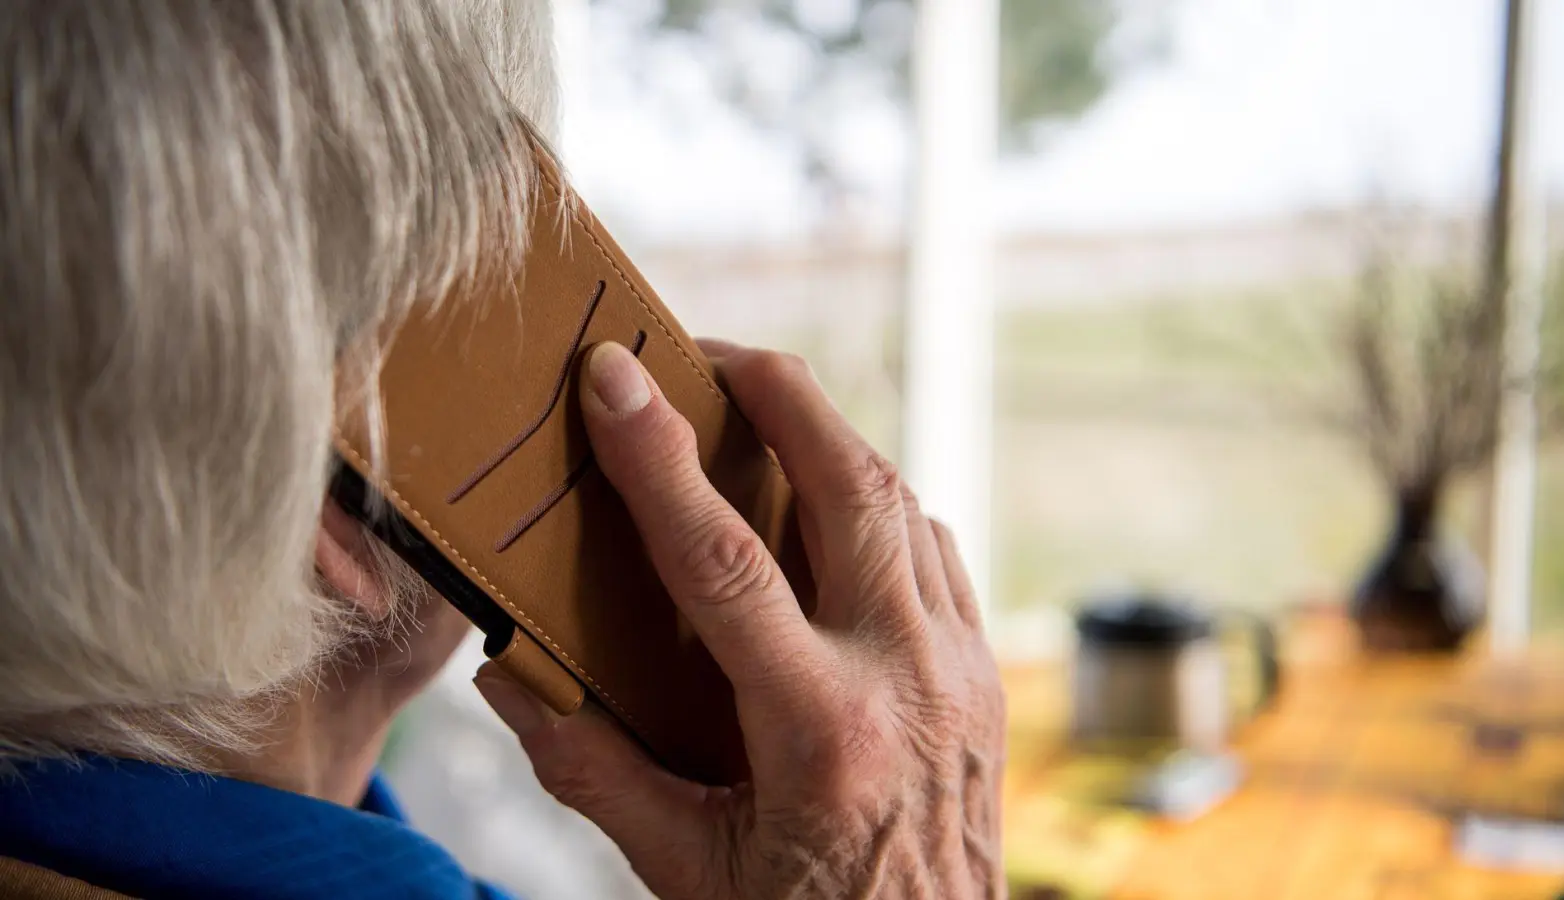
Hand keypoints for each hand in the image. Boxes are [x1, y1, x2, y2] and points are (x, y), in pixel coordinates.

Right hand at [474, 340, 1005, 898]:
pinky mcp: (984, 674)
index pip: (724, 560)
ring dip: (831, 440)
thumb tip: (511, 678)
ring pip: (905, 503)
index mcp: (821, 732)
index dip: (657, 457)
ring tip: (762, 411)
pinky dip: (881, 504)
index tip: (611, 375)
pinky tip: (832, 506)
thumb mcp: (685, 870)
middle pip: (852, 485)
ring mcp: (962, 670)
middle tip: (708, 351)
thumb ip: (594, 771)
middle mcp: (907, 679)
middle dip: (780, 392)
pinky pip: (935, 551)